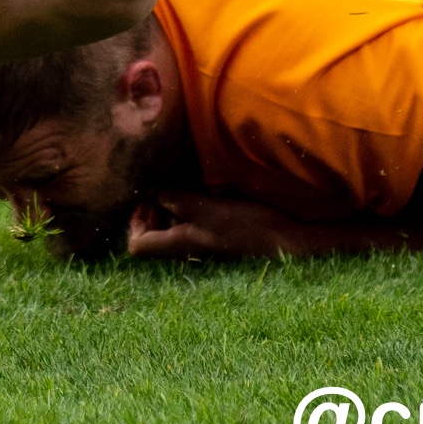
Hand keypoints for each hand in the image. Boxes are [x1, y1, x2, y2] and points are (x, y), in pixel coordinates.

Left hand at [124, 190, 307, 259]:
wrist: (286, 238)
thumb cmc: (247, 225)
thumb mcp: (209, 209)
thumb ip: (179, 201)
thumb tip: (154, 193)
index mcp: (179, 244)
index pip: (137, 246)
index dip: (135, 221)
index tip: (148, 196)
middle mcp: (187, 245)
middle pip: (154, 232)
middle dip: (156, 205)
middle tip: (167, 180)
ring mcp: (204, 238)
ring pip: (175, 222)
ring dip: (175, 200)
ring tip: (187, 177)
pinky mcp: (220, 229)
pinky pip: (195, 217)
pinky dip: (193, 201)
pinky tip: (207, 184)